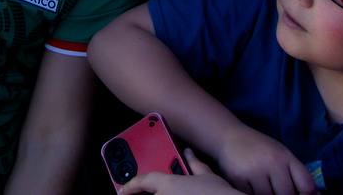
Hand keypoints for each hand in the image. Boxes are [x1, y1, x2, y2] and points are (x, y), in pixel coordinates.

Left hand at [120, 148, 244, 193]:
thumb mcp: (207, 175)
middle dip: (146, 194)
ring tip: (165, 194)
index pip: (143, 181)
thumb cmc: (219, 193)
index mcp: (169, 183)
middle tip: (143, 193)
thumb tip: (189, 152)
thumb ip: (195, 163)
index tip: (124, 189)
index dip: (131, 185)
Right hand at [216, 126, 315, 194]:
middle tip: (276, 187)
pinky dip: (253, 194)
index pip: (306, 186)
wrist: (229, 136)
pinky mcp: (238, 178)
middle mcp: (272, 163)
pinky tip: (251, 186)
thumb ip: (296, 174)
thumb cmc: (260, 148)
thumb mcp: (281, 154)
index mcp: (286, 157)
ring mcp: (254, 171)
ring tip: (264, 185)